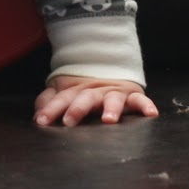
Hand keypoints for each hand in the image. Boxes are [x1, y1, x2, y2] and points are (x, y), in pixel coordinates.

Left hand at [34, 75, 158, 127]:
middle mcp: (95, 91)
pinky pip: (140, 99)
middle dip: (77, 108)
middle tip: (69, 121)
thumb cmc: (82, 89)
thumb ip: (49, 102)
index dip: (50, 109)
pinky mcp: (131, 95)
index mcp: (76, 90)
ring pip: (112, 99)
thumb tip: (37, 116)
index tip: (41, 121)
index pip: (61, 98)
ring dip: (111, 108)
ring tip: (108, 120)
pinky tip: (151, 113)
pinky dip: (146, 105)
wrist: (107, 68)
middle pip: (85, 97)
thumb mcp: (63, 92)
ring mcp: (113, 92)